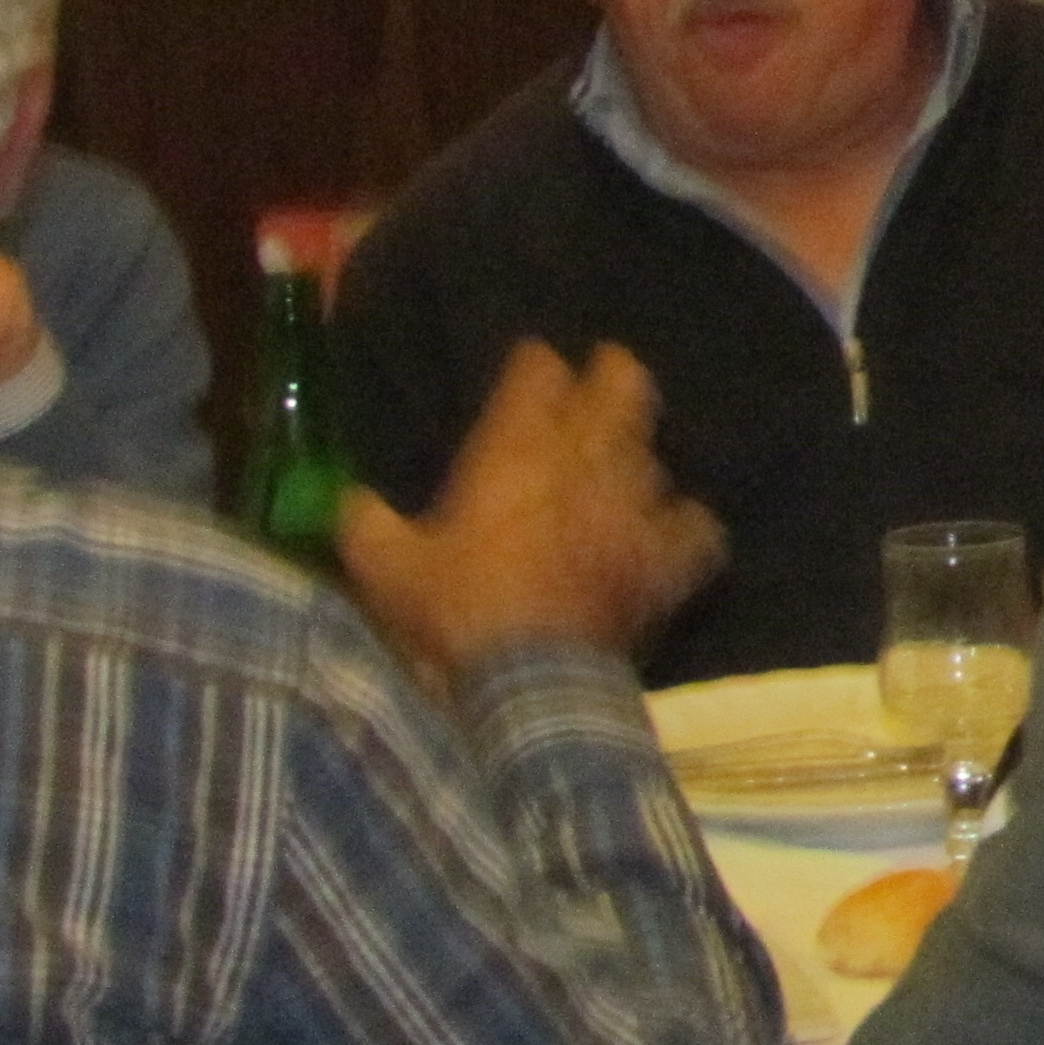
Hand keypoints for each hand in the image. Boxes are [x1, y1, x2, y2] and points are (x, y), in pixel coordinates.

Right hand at [337, 341, 723, 676]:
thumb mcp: (385, 568)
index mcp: (515, 453)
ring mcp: (633, 509)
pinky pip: (696, 529)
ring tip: (626, 462)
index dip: (537, 366)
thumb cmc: (454, 616)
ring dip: (637, 455)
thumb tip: (347, 500)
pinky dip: (688, 527)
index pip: (537, 379)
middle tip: (606, 368)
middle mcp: (583, 465)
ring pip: (653, 455)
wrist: (526, 681)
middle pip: (619, 390)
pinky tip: (678, 532)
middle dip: (613, 372)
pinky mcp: (665, 560)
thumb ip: (365, 522)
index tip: (534, 363)